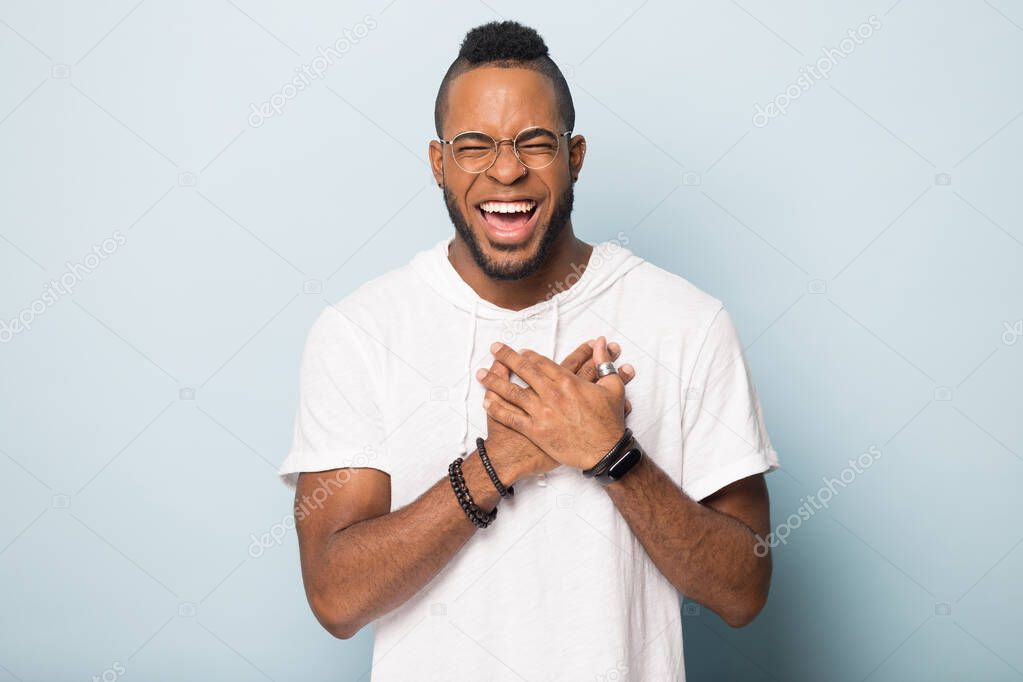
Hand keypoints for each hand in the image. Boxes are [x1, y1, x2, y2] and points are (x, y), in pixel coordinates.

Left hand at [477, 336, 629, 471]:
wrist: (606, 451)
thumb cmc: (609, 421)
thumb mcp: (612, 387)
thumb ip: (603, 363)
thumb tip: (601, 343)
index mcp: (567, 381)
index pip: (542, 362)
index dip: (528, 355)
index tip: (519, 351)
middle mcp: (551, 394)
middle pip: (523, 371)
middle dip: (506, 357)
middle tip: (494, 348)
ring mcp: (542, 413)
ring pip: (512, 393)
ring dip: (494, 381)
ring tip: (481, 374)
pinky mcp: (536, 431)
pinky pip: (512, 418)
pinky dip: (497, 409)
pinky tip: (486, 401)